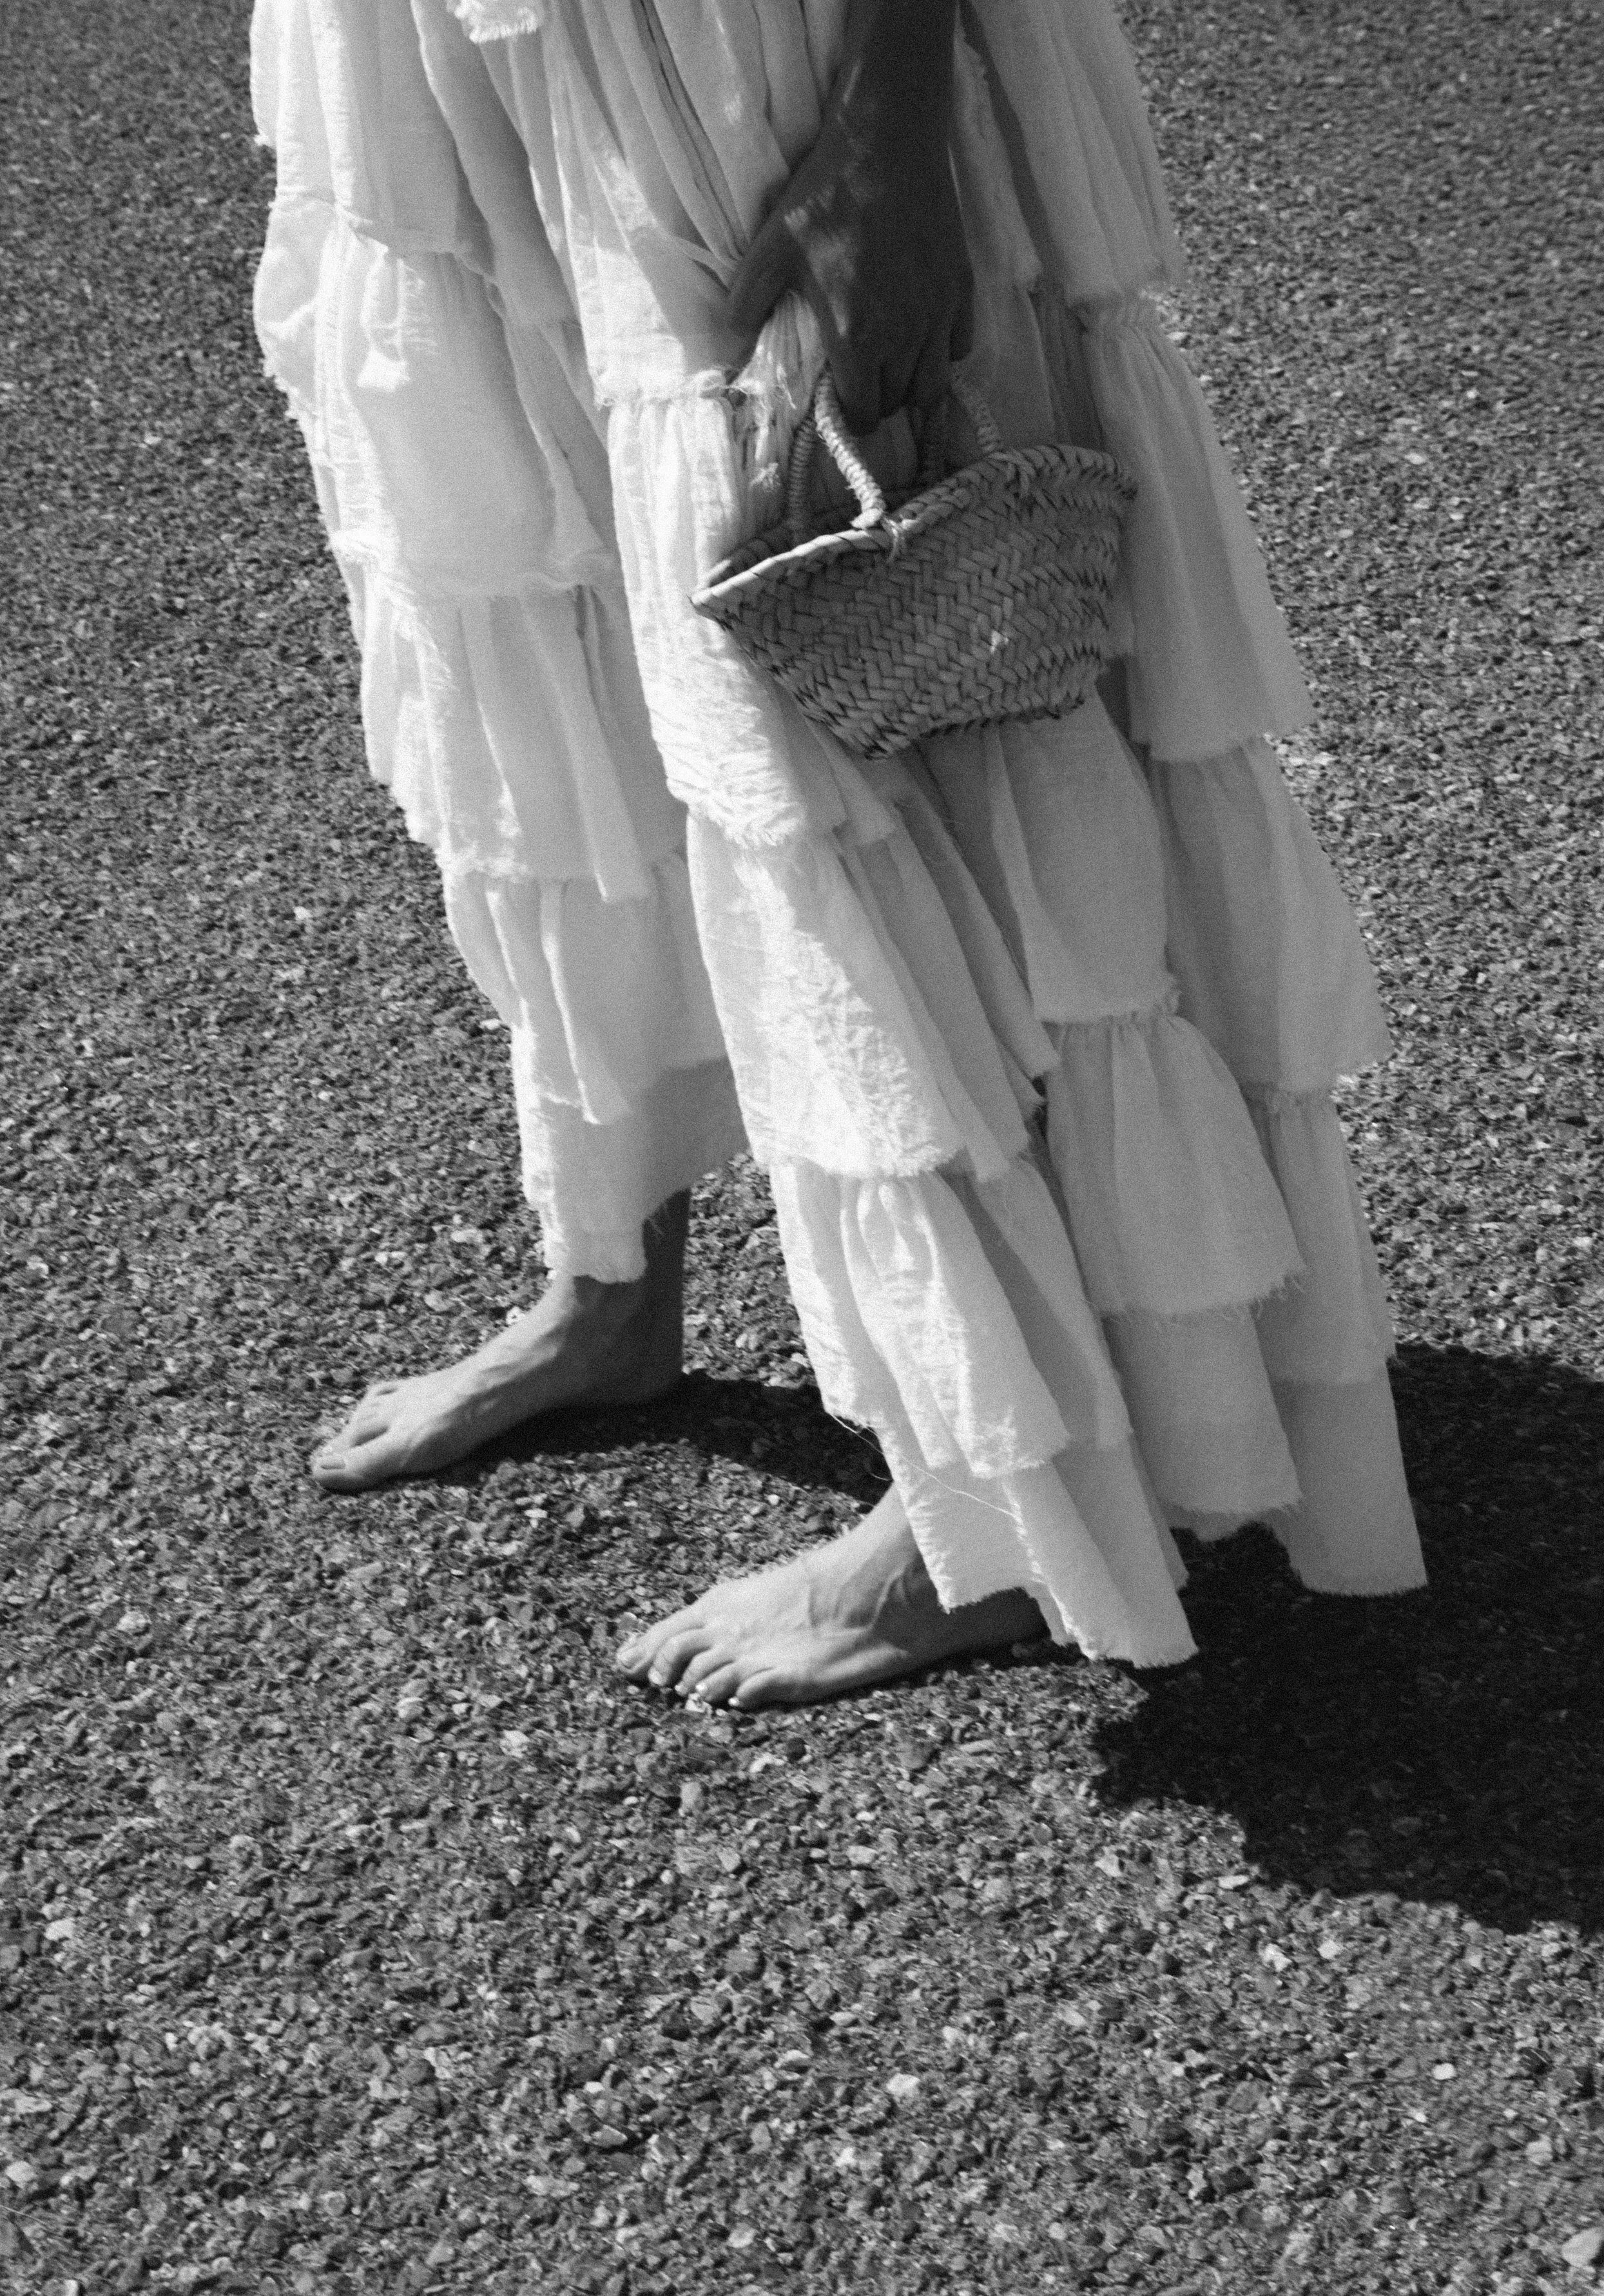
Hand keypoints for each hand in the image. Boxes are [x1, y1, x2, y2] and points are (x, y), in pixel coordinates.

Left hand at [727, 0, 971, 435]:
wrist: (888, 139)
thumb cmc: (827, 194)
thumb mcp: (772, 247)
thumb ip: (747, 304)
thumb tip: (729, 348)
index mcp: (856, 337)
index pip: (861, 415)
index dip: (847, 416)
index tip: (838, 400)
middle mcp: (903, 337)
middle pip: (897, 403)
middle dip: (877, 400)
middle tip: (859, 376)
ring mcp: (938, 315)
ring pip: (933, 386)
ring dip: (910, 384)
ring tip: (890, 363)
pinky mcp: (961, 289)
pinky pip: (959, 348)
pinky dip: (941, 352)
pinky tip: (919, 333)